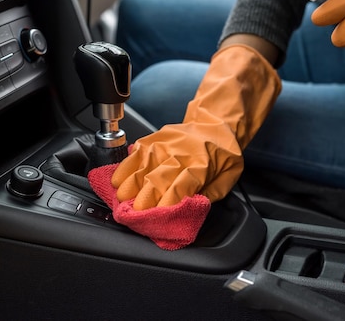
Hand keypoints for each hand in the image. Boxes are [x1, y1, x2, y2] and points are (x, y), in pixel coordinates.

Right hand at [112, 44, 280, 209]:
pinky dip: (124, 169)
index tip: (157, 218)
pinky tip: (117, 181)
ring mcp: (163, 144)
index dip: (166, 204)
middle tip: (135, 215)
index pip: (181, 186)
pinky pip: (134, 155)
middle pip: (157, 178)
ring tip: (122, 201)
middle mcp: (179, 152)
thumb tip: (187, 210)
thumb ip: (207, 196)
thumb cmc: (222, 155)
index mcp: (201, 164)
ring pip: (142, 167)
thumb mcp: (227, 179)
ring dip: (130, 186)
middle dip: (144, 199)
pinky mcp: (152, 140)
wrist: (216, 125)